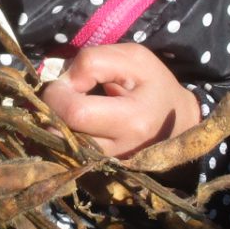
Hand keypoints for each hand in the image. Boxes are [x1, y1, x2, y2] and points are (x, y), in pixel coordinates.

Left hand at [41, 44, 202, 158]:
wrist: (177, 123)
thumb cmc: (156, 85)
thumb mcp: (135, 59)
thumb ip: (95, 60)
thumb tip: (64, 81)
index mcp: (132, 121)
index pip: (76, 112)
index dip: (62, 91)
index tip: (72, 79)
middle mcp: (117, 150)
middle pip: (59, 132)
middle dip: (52, 106)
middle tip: (65, 91)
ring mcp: (105, 164)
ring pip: (56, 145)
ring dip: (54, 121)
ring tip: (71, 105)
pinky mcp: (96, 169)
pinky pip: (63, 152)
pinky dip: (60, 133)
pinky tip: (73, 120)